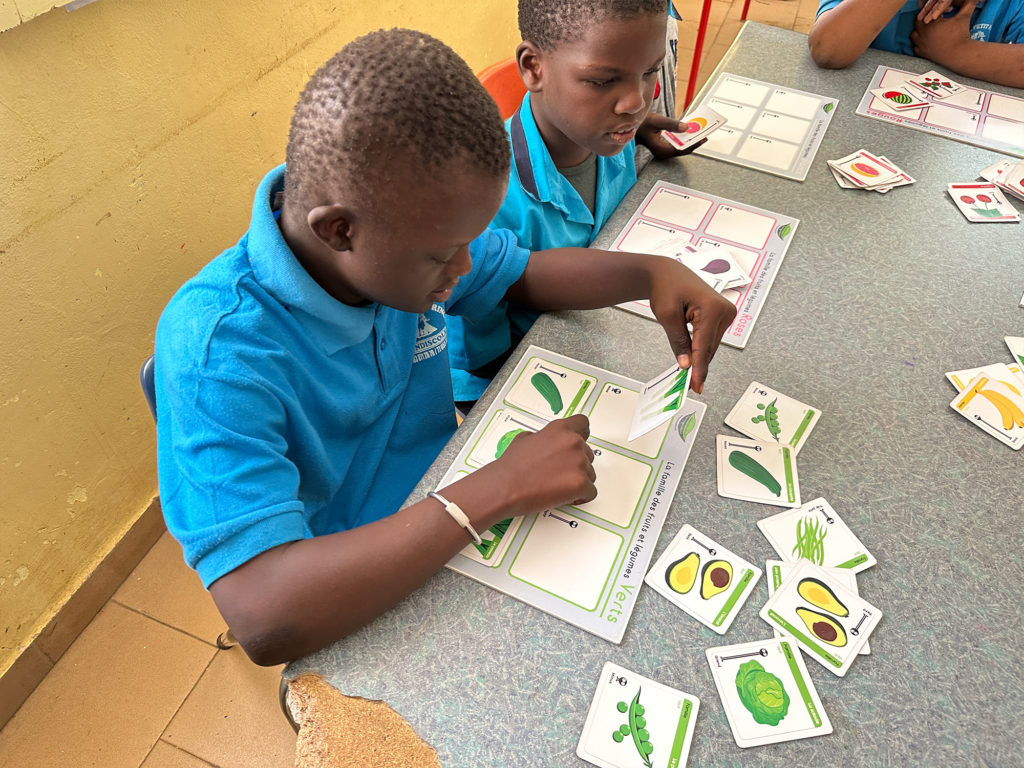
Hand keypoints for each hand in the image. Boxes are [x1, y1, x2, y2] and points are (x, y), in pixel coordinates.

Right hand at [493, 414, 596, 512]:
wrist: (505, 486)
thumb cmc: (512, 466)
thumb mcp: (524, 439)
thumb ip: (542, 437)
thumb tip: (545, 442)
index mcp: (560, 429)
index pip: (583, 423)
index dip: (583, 434)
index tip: (582, 439)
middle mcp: (573, 442)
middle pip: (588, 453)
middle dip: (576, 464)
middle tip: (560, 473)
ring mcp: (579, 463)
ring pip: (590, 474)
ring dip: (578, 480)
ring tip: (557, 485)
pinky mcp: (581, 483)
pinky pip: (591, 492)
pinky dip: (581, 496)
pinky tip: (565, 496)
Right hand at [636, 113, 708, 160]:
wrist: (629, 127)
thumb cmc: (639, 124)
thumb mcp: (656, 121)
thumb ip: (672, 124)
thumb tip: (686, 127)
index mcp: (661, 149)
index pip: (683, 149)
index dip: (694, 143)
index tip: (703, 137)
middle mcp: (663, 153)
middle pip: (683, 149)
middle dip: (694, 141)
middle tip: (704, 132)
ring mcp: (663, 151)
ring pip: (681, 147)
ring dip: (690, 139)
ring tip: (699, 131)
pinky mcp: (664, 147)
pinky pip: (678, 144)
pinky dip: (684, 138)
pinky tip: (689, 131)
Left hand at [647, 259, 736, 394]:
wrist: (666, 273)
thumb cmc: (665, 287)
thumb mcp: (667, 316)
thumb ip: (678, 341)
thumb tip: (686, 364)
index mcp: (712, 307)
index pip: (704, 345)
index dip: (699, 368)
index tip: (696, 385)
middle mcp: (725, 310)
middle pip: (710, 347)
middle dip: (699, 366)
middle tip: (691, 387)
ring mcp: (727, 312)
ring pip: (711, 345)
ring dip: (700, 357)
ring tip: (690, 375)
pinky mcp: (723, 315)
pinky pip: (711, 338)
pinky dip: (702, 348)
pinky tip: (693, 359)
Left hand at [911, 0, 975, 60]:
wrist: (960, 53)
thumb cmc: (962, 34)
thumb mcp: (964, 17)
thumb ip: (967, 4)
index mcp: (930, 23)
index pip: (924, 13)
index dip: (931, 13)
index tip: (938, 15)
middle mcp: (923, 34)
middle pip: (917, 23)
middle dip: (924, 21)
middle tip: (933, 22)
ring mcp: (921, 44)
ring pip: (913, 35)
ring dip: (919, 32)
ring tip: (929, 31)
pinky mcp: (922, 53)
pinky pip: (915, 47)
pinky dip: (918, 44)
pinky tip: (927, 41)